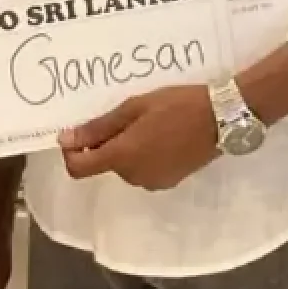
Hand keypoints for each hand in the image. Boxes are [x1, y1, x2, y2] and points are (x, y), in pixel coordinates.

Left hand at [58, 83, 220, 192]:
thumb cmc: (176, 105)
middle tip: (128, 116)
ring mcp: (153, 183)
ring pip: (125, 167)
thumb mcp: (134, 107)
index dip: (71, 152)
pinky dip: (144, 156)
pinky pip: (144, 171)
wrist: (222, 118)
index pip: (79, 169)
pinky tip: (162, 136)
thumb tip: (65, 140)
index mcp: (122, 157)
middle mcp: (134, 177)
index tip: (76, 133)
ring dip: (127, 149)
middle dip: (107, 143)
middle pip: (105, 164)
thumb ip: (98, 127)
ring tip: (149, 123)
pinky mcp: (169, 182)